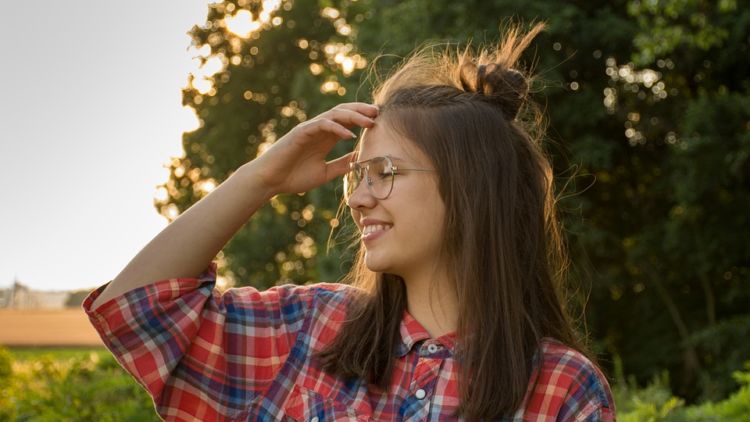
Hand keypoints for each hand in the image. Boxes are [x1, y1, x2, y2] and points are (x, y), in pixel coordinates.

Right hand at [251, 102, 377, 195]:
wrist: (271, 181)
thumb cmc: (294, 177)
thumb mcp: (326, 172)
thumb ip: (343, 164)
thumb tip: (361, 160)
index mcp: (327, 137)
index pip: (349, 122)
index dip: (364, 119)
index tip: (381, 121)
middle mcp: (320, 130)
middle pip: (344, 112)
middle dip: (362, 111)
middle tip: (379, 113)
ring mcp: (310, 129)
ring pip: (335, 115)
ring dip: (353, 116)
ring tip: (369, 120)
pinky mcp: (300, 133)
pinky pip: (321, 125)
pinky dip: (336, 128)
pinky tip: (349, 135)